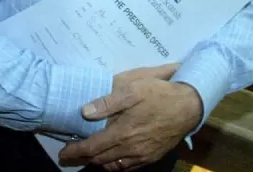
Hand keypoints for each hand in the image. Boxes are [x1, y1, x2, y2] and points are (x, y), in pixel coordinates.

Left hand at [59, 78, 201, 170]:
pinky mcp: (152, 157)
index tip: (63, 152)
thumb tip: (84, 112)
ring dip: (99, 163)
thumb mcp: (131, 89)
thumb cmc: (158, 93)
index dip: (76, 151)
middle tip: (70, 155)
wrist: (188, 106)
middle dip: (83, 158)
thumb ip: (107, 102)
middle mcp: (131, 149)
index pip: (93, 147)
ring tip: (88, 156)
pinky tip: (112, 159)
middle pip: (101, 160)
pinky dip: (115, 165)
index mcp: (123, 133)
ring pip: (114, 166)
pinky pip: (129, 167)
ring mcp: (143, 156)